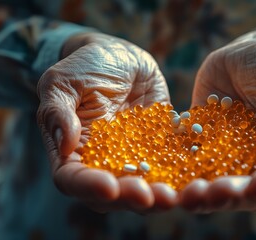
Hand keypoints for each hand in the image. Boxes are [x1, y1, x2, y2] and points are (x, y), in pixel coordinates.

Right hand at [37, 33, 177, 212]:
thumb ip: (58, 111)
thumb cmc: (85, 67)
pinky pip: (173, 165)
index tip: (110, 186)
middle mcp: (104, 163)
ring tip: (173, 194)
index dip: (90, 187)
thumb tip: (66, 145)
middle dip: (131, 198)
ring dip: (159, 195)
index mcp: (73, 153)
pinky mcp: (161, 149)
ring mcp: (135, 158)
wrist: (120, 57)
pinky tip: (197, 175)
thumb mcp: (63, 82)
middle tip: (149, 196)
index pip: (73, 180)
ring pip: (146, 186)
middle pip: (113, 194)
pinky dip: (183, 174)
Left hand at [180, 30, 255, 211]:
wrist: (243, 53)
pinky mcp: (201, 143)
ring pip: (215, 184)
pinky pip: (188, 163)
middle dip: (229, 196)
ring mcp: (226, 154)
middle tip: (210, 194)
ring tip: (186, 194)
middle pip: (246, 191)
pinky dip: (178, 173)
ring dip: (201, 195)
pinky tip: (165, 177)